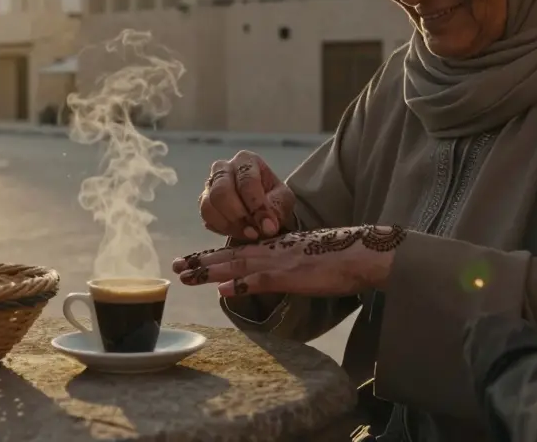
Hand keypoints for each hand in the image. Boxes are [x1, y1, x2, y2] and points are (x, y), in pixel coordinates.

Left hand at [171, 225, 406, 297]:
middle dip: (200, 261)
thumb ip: (281, 269)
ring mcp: (279, 261)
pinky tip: (223, 288)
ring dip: (209, 270)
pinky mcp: (291, 273)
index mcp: (274, 247)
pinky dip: (241, 282)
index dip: (211, 256)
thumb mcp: (303, 261)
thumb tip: (262, 278)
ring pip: (237, 264)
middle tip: (174, 266)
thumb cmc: (338, 259)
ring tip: (185, 275)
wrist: (362, 252)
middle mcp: (271, 250)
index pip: (236, 251)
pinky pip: (261, 279)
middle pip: (229, 256)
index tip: (189, 261)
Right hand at [199, 151, 296, 240]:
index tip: (267, 226)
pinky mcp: (204, 202)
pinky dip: (221, 228)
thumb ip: (276, 210)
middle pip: (221, 191)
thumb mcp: (283, 200)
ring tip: (247, 234)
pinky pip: (206, 217)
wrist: (263, 206)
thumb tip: (267, 227)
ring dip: (229, 224)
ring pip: (208, 205)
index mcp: (246, 160)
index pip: (246, 181)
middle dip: (238, 215)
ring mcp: (209, 185)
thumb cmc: (273, 197)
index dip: (256, 205)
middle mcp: (223, 168)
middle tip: (253, 232)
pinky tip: (237, 232)